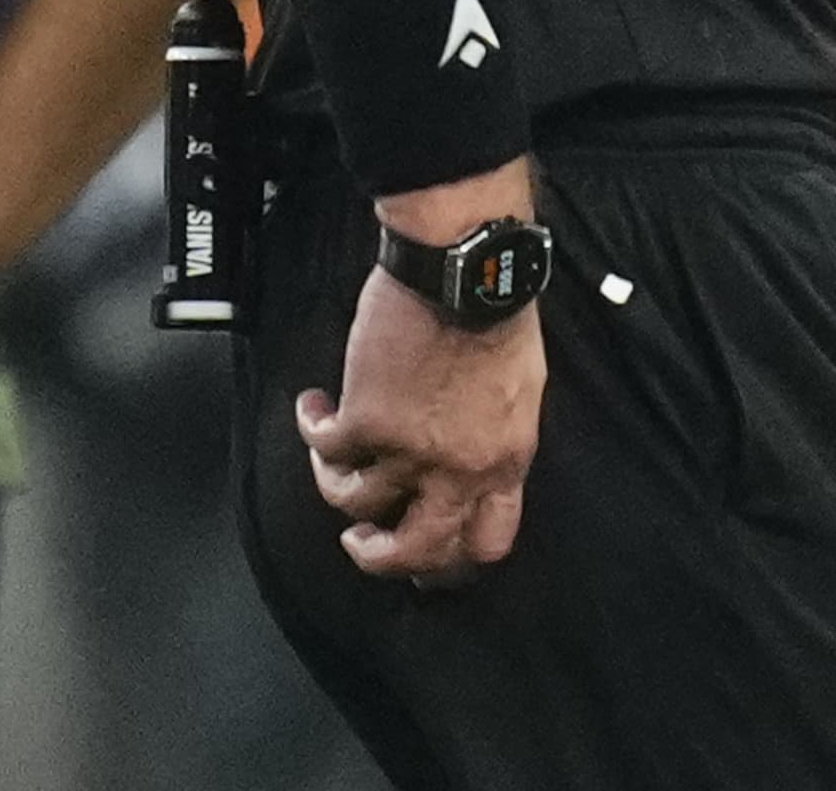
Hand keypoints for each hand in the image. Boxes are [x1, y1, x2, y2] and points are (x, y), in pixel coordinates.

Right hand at [298, 231, 544, 584]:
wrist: (466, 272)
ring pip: (355, 504)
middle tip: (363, 544)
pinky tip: (313, 408)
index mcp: (507, 460)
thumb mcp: (524, 390)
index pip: (489, 540)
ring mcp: (409, 451)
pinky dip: (312, 430)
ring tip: (329, 462)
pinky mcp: (365, 422)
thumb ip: (498, 439)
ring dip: (334, 484)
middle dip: (382, 558)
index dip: (454, 561)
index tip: (429, 562)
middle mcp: (459, 469)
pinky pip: (325, 450)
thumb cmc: (501, 315)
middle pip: (416, 552)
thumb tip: (472, 469)